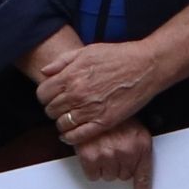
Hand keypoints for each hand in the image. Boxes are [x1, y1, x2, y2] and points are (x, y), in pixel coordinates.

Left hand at [42, 41, 160, 143]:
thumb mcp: (86, 51)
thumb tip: (45, 72)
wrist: (145, 67)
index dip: (45, 96)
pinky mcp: (104, 122)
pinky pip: (78, 136)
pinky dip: (70, 137)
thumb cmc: (119, 56)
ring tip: (68, 118)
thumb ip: (62, 61)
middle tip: (61, 107)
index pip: (42, 94)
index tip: (50, 96)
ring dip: (62, 122)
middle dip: (53, 108)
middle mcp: (77, 94)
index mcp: (71, 76)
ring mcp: (90, 110)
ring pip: (62, 124)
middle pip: (50, 110)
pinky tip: (70, 134)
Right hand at [72, 122, 154, 188]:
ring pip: (107, 176)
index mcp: (142, 146)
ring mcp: (109, 154)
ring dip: (104, 165)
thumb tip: (133, 171)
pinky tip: (92, 152)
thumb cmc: (115, 117)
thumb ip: (137, 149)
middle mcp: (127, 152)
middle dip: (117, 165)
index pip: (143, 178)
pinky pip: (93, 175)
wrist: (95, 102)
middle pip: (122, 176)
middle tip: (112, 148)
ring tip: (103, 147)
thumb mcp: (135, 130)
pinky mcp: (91, 156)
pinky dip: (91, 167)